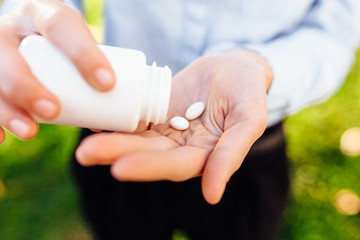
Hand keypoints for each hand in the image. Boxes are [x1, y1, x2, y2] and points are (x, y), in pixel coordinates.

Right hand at [0, 0, 114, 142]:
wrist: (29, 32)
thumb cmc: (60, 43)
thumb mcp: (75, 43)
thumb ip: (88, 75)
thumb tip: (100, 122)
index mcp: (42, 13)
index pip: (60, 25)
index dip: (83, 53)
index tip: (107, 84)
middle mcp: (11, 27)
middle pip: (9, 53)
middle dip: (27, 85)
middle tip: (53, 111)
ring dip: (6, 108)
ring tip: (29, 131)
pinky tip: (0, 138)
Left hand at [76, 49, 272, 203]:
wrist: (233, 68)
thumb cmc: (248, 91)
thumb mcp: (249, 118)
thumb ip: (232, 153)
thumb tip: (213, 195)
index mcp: (203, 154)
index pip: (173, 166)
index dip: (149, 167)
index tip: (120, 168)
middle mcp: (181, 147)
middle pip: (147, 154)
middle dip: (118, 153)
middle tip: (86, 153)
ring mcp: (166, 129)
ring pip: (135, 138)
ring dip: (110, 140)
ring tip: (82, 143)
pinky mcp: (155, 111)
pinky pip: (133, 116)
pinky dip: (114, 118)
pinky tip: (93, 116)